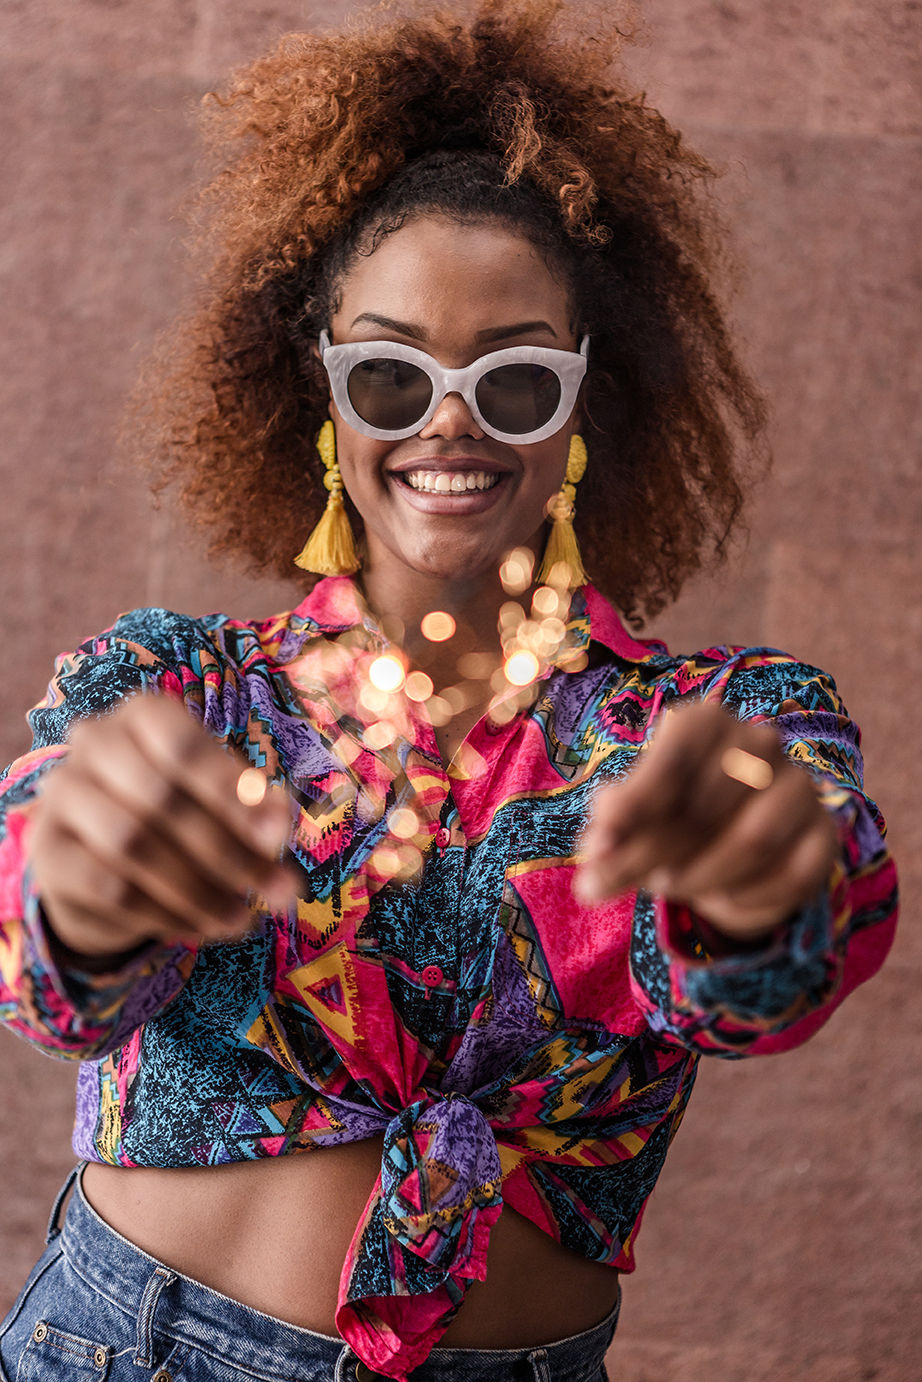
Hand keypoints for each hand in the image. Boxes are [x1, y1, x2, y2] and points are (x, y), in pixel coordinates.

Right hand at [28, 694, 292, 960]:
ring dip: (200, 890)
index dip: (232, 792)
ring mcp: (63, 794)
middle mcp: (95, 742)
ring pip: (133, 844)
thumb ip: (252, 807)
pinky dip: (166, 914)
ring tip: (243, 919)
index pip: (184, 747)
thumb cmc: (177, 816)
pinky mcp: (47, 851)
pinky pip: (111, 888)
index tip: (278, 837)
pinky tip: (202, 928)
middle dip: (229, 851)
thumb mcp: (221, 802)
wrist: (105, 860)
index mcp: (143, 715)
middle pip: (161, 798)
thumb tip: (279, 824)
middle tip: (277, 891)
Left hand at [576, 702, 839, 941]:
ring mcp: (799, 785)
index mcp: (707, 722)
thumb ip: (612, 824)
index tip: (601, 843)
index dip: (636, 804)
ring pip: (753, 840)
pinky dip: (746, 899)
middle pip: (704, 806)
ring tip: (668, 886)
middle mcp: (760, 743)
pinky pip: (790, 875)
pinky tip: (720, 899)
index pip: (674, 760)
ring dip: (700, 877)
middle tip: (610, 885)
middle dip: (651, 855)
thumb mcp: (630, 815)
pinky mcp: (823, 833)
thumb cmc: (668, 816)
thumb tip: (599, 846)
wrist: (728, 846)